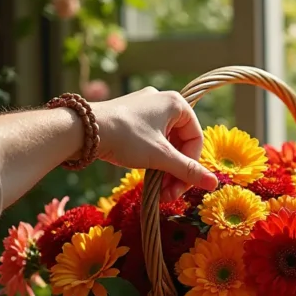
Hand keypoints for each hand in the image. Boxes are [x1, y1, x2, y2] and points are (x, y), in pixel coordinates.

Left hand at [94, 88, 217, 200]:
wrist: (82, 130)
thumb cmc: (126, 138)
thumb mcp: (160, 157)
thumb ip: (188, 170)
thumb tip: (214, 184)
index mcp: (177, 104)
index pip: (196, 139)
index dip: (191, 166)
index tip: (180, 187)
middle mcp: (163, 101)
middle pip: (180, 143)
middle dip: (176, 171)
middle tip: (168, 193)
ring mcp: (145, 108)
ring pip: (165, 144)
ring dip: (164, 168)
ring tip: (156, 188)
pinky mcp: (130, 117)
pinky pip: (150, 140)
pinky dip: (151, 159)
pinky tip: (144, 174)